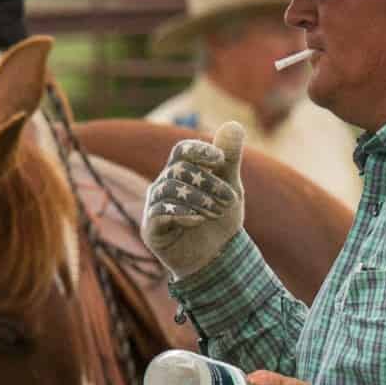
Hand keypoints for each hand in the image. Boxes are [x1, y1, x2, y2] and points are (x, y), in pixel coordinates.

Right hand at [140, 122, 246, 279]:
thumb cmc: (219, 221)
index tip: (221, 160)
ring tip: (215, 212)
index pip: (181, 151)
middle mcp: (162, 187)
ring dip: (198, 199)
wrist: (215, 260)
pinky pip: (159, 213)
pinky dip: (182, 213)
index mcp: (180, 173)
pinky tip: (198, 220)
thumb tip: (234, 124)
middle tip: (228, 200)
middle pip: (179, 170)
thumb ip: (230, 159)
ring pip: (168, 189)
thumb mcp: (230, 188)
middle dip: (208, 183)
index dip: (199, 151)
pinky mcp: (152, 230)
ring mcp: (154, 208)